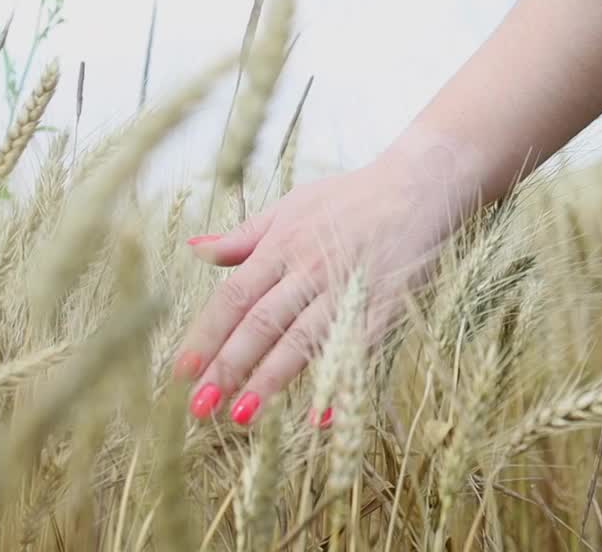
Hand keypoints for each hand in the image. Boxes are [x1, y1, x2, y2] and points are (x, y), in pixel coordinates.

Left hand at [173, 148, 469, 424]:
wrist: (419, 184)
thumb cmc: (353, 196)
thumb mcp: (293, 205)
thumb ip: (245, 235)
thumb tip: (194, 249)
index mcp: (282, 245)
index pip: (234, 296)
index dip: (207, 335)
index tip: (182, 371)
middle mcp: (310, 268)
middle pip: (261, 322)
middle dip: (228, 365)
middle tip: (199, 407)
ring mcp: (348, 288)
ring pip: (302, 338)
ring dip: (270, 379)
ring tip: (242, 416)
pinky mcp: (385, 304)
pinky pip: (356, 347)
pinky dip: (338, 380)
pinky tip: (320, 416)